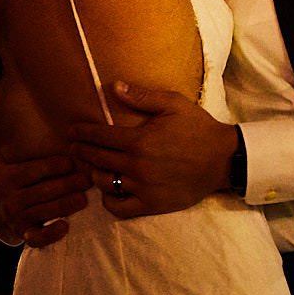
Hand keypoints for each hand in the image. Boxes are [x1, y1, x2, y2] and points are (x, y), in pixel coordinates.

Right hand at [0, 111, 86, 248]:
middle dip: (67, 185)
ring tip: (84, 198)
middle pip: (43, 192)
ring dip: (66, 207)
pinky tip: (65, 227)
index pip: (32, 171)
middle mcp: (11, 200)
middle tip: (88, 179)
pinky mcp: (24, 234)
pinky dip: (50, 235)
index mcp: (5, 178)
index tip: (71, 162)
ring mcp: (18, 218)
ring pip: (45, 212)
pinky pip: (37, 238)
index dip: (52, 167)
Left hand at [69, 81, 238, 217]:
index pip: (99, 137)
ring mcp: (142, 187)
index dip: (82, 133)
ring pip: (104, 183)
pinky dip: (108, 200)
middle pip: (97, 159)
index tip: (71, 131)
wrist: (222, 159)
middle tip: (72, 147)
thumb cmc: (198, 128)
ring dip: (93, 173)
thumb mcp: (173, 104)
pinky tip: (108, 191)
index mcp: (139, 141)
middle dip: (80, 152)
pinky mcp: (150, 204)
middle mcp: (136, 166)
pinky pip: (118, 207)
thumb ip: (142, 96)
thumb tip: (113, 86)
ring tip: (90, 166)